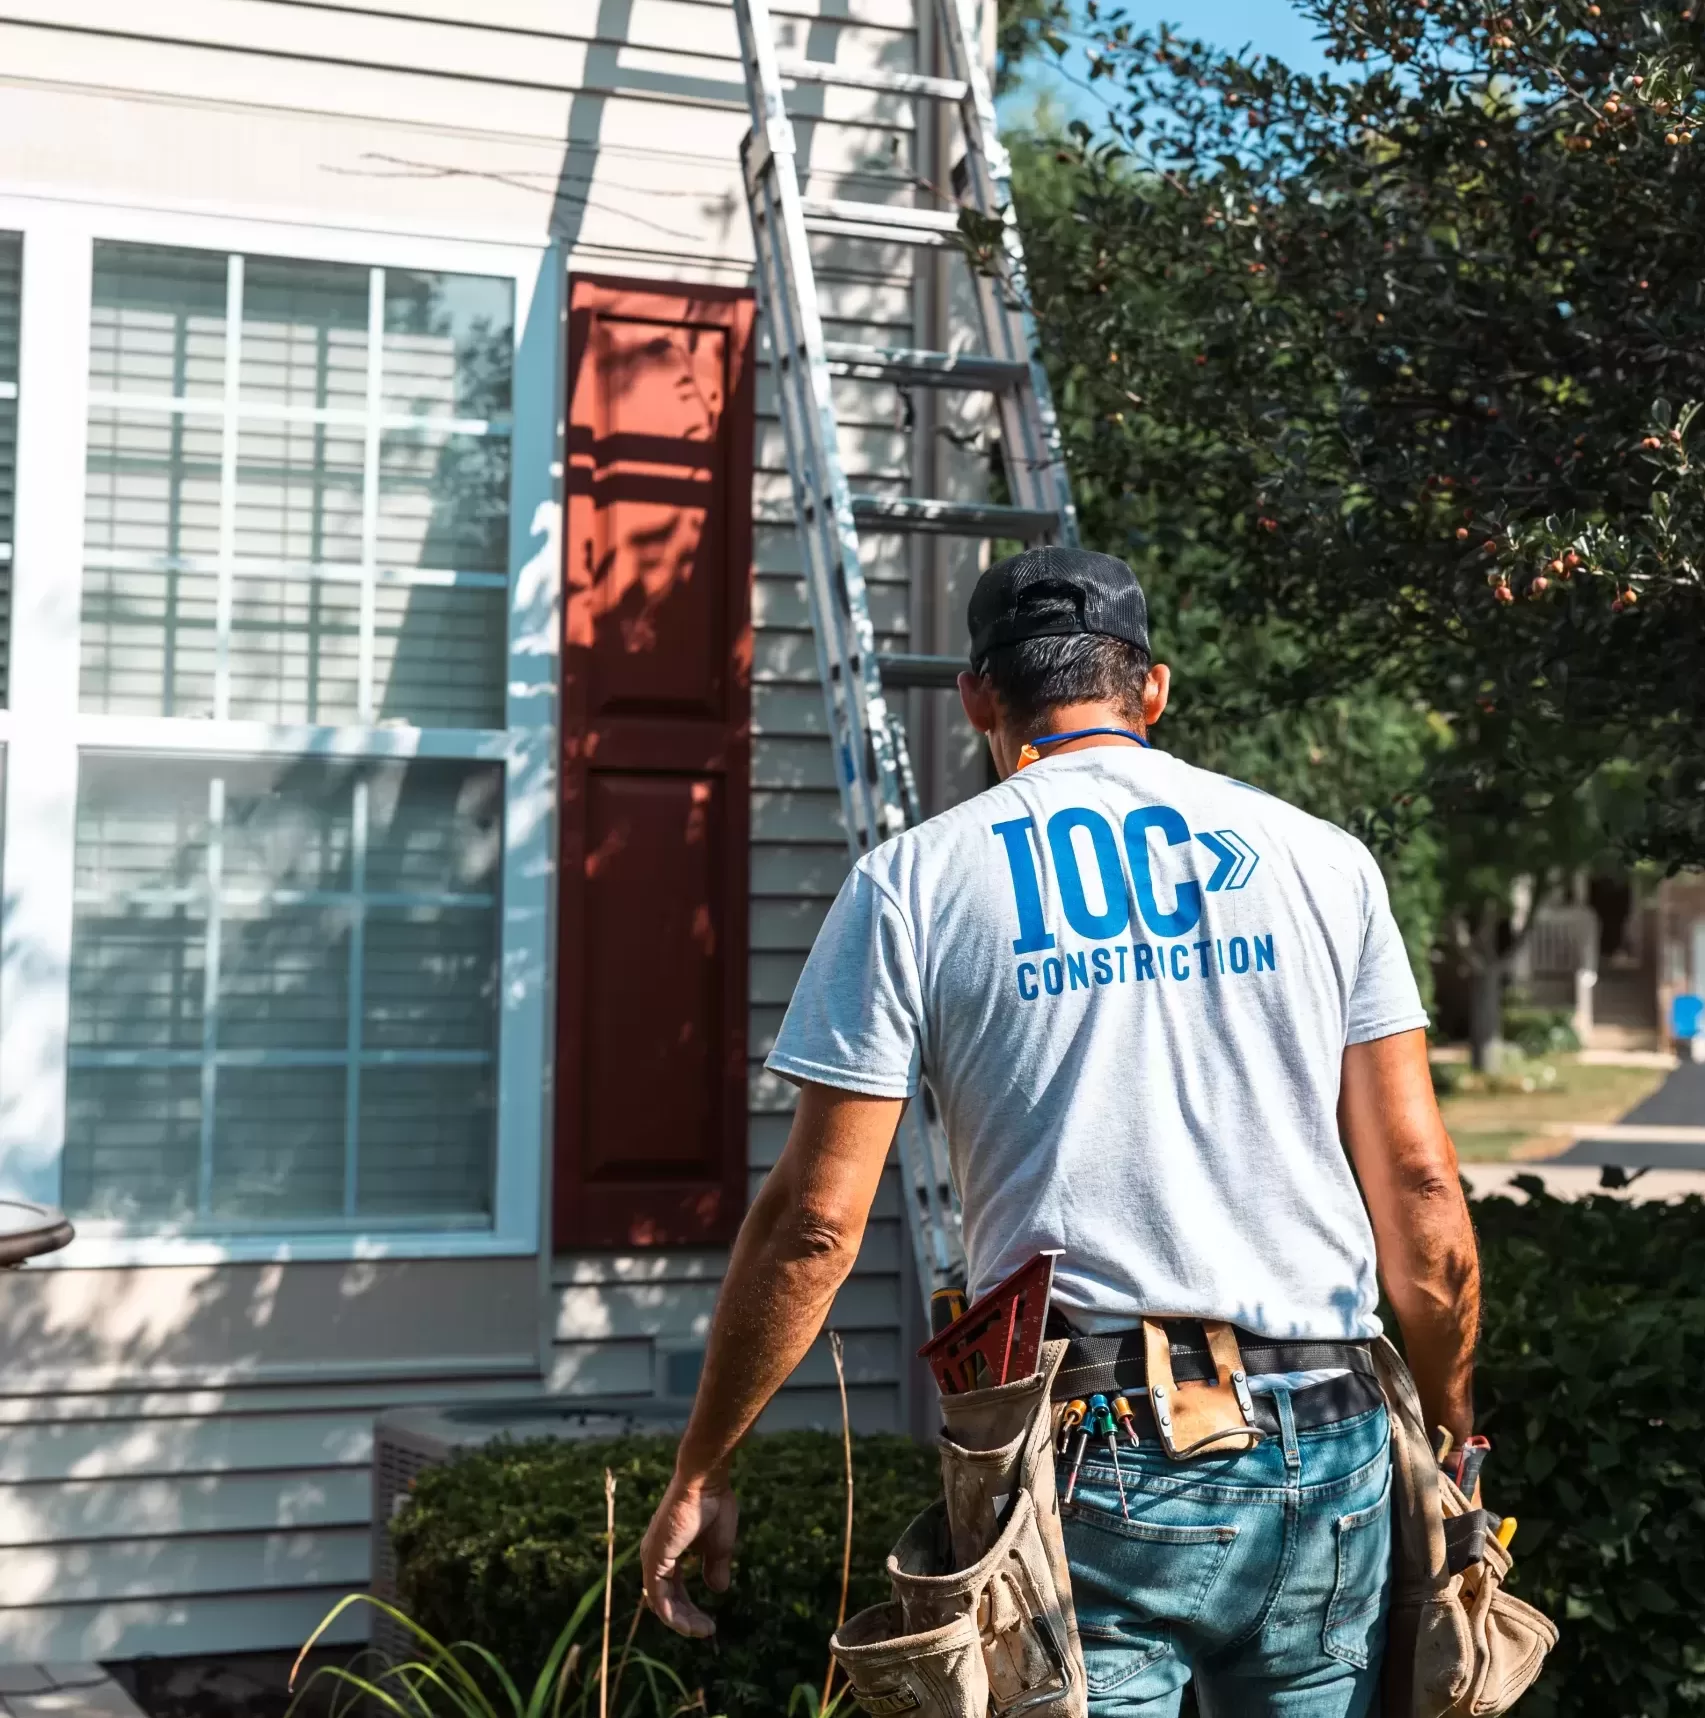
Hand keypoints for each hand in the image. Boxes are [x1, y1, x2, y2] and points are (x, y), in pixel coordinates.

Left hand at [641, 1470, 739, 1637]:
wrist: (706, 1481)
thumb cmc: (713, 1505)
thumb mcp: (719, 1545)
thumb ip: (714, 1567)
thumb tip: (717, 1590)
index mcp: (667, 1552)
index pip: (673, 1590)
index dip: (690, 1609)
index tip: (710, 1624)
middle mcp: (655, 1556)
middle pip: (667, 1600)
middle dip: (687, 1618)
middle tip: (708, 1630)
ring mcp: (652, 1557)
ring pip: (661, 1603)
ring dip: (682, 1621)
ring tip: (703, 1630)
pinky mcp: (654, 1558)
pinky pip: (659, 1597)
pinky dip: (672, 1614)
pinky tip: (689, 1624)